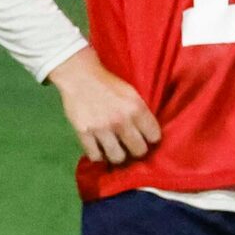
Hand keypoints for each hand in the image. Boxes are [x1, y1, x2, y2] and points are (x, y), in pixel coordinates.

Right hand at [46, 48, 160, 165]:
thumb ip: (140, 113)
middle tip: (131, 146)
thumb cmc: (108, 84)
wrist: (80, 76)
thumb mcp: (131, 94)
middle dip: (136, 150)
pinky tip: (100, 149)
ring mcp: (101, 128)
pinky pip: (95, 156)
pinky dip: (99, 156)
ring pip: (117, 157)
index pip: (154, 137)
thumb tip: (147, 135)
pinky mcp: (84, 133)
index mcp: (136, 108)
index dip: (151, 139)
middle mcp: (121, 120)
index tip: (146, 138)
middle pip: (138, 151)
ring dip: (118, 155)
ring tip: (116, 150)